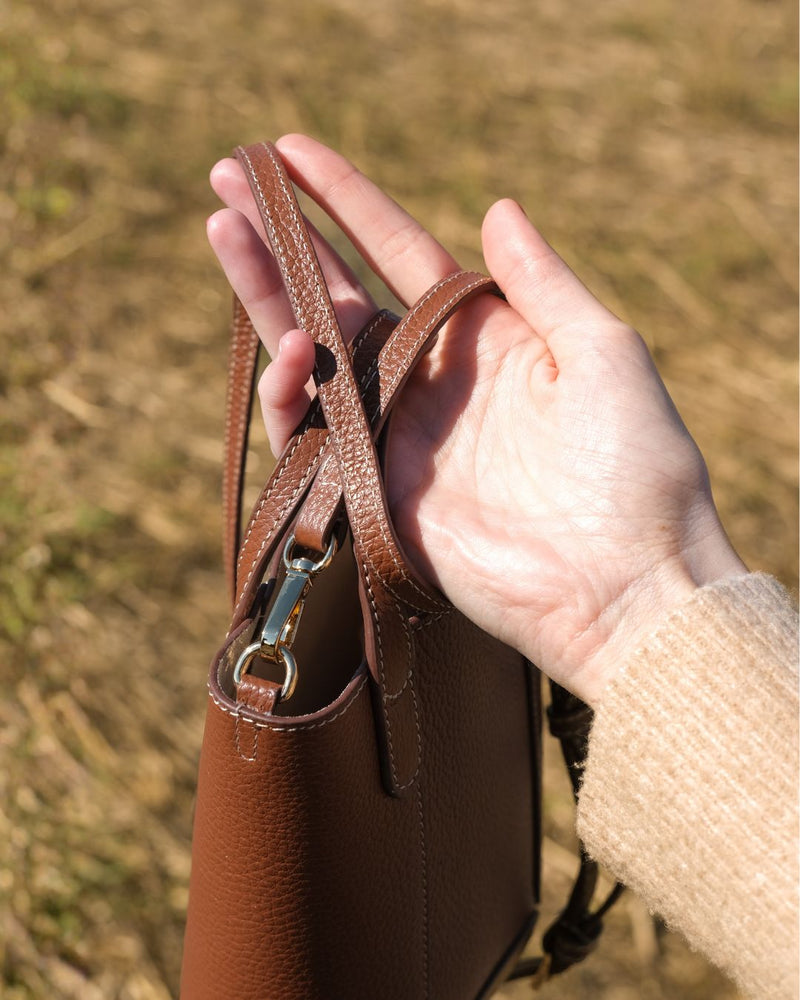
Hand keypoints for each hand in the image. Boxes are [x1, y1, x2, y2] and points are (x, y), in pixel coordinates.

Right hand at [207, 134, 746, 703]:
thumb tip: (499, 206)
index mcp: (484, 336)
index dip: (346, 202)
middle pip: (339, 296)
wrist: (623, 583)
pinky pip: (312, 434)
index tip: (290, 152)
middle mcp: (431, 379)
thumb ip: (542, 283)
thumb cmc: (634, 466)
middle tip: (226, 182)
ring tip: (228, 238)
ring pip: (312, 356)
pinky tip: (288, 351)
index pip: (399, 252)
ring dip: (265, 298)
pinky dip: (289, 393)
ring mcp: (397, 434)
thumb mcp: (602, 352)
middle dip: (283, 240)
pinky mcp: (375, 492)